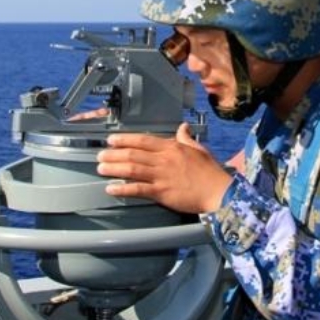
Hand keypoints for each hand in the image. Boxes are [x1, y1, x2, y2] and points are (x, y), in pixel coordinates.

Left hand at [96, 124, 232, 214]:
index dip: (125, 139)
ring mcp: (162, 176)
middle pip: (133, 154)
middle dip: (113, 154)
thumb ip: (186, 138)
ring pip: (132, 169)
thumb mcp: (198, 149)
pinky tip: (111, 188)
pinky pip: (138, 189)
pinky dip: (123, 188)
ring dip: (114, 168)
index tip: (111, 139)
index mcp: (171, 147)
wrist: (219, 191)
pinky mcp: (162, 192)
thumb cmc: (209, 171)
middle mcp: (164, 159)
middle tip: (100, 155)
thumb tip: (182, 127)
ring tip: (100, 168)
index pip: (143, 140)